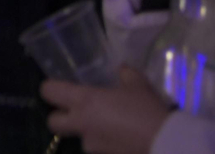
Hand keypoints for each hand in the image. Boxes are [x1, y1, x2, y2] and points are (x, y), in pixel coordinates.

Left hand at [42, 67, 171, 153]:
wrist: (165, 144)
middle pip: (52, 122)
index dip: (50, 88)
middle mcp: (82, 124)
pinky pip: (98, 149)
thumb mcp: (138, 85)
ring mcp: (91, 145)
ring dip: (89, 132)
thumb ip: (126, 75)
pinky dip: (106, 144)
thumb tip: (122, 70)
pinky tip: (123, 139)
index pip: (49, 92)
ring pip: (79, 138)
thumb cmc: (146, 110)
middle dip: (59, 117)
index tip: (59, 87)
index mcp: (85, 101)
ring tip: (112, 127)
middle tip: (76, 111)